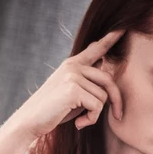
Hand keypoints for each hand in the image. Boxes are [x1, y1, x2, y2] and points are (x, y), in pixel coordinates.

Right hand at [9, 30, 124, 138]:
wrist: (29, 121)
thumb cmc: (52, 110)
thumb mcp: (71, 92)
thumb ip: (86, 81)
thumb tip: (104, 69)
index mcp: (72, 64)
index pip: (95, 49)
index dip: (110, 39)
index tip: (123, 29)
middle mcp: (73, 66)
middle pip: (108, 80)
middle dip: (116, 100)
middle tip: (118, 115)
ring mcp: (73, 76)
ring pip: (103, 97)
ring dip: (95, 114)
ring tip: (80, 120)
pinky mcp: (73, 89)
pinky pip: (97, 106)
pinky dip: (91, 119)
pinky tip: (78, 123)